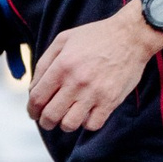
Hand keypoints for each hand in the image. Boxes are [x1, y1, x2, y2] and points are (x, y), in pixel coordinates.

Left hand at [27, 0, 162, 131]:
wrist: (130, 36)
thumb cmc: (96, 37)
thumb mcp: (63, 40)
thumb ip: (44, 63)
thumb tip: (33, 88)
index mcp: (62, 66)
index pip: (37, 98)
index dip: (32, 110)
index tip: (34, 113)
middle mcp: (76, 81)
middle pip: (50, 115)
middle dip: (45, 122)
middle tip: (47, 120)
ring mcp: (94, 93)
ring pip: (70, 124)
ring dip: (65, 124)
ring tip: (67, 117)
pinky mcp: (110, 101)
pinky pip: (92, 124)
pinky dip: (87, 123)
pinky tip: (87, 114)